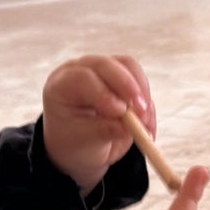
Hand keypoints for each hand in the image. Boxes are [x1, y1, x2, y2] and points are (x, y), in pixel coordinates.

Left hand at [41, 54, 155, 193]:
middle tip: (142, 113)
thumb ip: (104, 132)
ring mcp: (101, 71)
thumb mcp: (85, 142)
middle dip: (128, 88)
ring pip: (129, 67)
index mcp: (62, 85)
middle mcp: (81, 71)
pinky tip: (147, 123)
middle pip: (108, 65)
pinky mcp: (120, 76)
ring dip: (142, 94)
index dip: (104, 93)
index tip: (120, 113)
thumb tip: (129, 127)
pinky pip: (140, 82)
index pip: (84, 78)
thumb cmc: (74, 142)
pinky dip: (147, 102)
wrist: (79, 145)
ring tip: (145, 123)